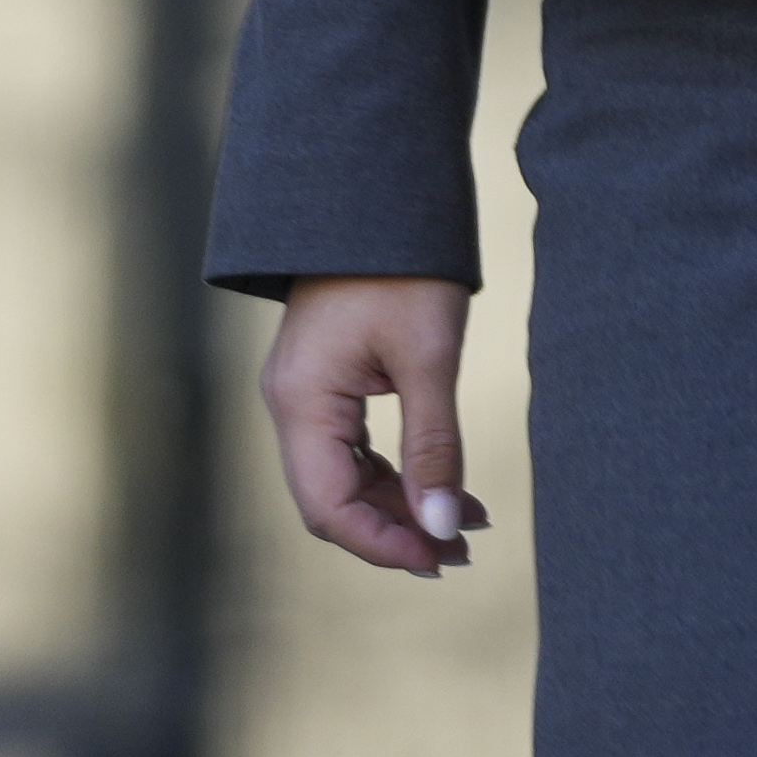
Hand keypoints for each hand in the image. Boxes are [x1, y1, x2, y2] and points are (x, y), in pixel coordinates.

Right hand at [262, 276, 483, 574]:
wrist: (380, 196)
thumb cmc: (405, 268)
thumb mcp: (430, 357)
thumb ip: (435, 445)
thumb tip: (442, 526)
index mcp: (301, 403)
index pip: (329, 506)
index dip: (381, 543)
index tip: (439, 560)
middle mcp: (292, 406)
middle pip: (333, 499)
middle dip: (395, 531)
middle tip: (461, 551)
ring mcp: (307, 395)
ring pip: (346, 477)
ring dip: (401, 504)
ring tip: (465, 525)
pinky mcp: (328, 383)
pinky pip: (354, 448)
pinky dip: (396, 472)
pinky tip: (443, 488)